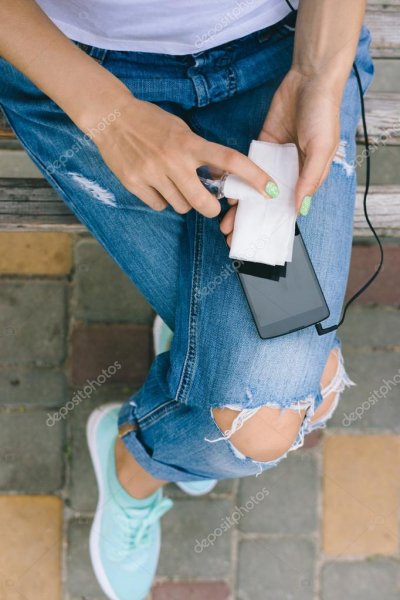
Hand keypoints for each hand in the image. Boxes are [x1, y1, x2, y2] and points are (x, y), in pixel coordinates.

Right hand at [92, 92, 276, 217]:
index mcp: (190, 143)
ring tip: (172, 183)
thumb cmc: (151, 122)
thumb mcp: (182, 131)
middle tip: (208, 203)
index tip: (270, 189)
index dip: (253, 177)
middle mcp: (174, 160)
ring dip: (183, 201)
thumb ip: (200, 153)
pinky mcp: (135, 184)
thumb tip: (221, 178)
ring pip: (181, 207)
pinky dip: (161, 200)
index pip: (229, 161)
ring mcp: (153, 174)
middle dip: (210, 208)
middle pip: (204, 203)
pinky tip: (155, 184)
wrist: (111, 117)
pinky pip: (159, 206)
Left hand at [220, 69, 340, 243]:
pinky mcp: (261, 144)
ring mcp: (274, 159)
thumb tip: (299, 208)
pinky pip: (247, 167)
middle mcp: (290, 172)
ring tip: (225, 222)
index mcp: (308, 177)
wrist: (309, 79)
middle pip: (267, 203)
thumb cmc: (323, 114)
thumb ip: (309, 179)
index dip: (273, 224)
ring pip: (254, 188)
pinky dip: (237, 180)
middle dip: (250, 220)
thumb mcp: (321, 149)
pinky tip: (227, 194)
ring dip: (241, 205)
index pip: (288, 208)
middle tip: (232, 236)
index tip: (258, 240)